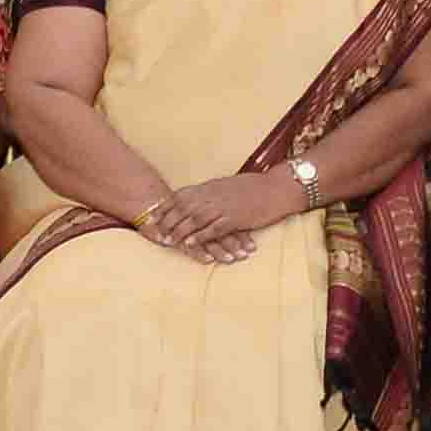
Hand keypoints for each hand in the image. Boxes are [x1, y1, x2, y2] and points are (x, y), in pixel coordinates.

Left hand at [139, 173, 291, 264]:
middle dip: (168, 221)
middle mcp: (214, 194)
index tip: (153, 217)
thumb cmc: (255, 187)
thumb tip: (198, 199)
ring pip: (195, 219)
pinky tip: (189, 243)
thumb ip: (212, 192)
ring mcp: (223, 206)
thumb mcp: (228, 186)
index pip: (181, 196)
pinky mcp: (234, 217)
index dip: (166, 207)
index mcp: (211, 186)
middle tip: (156, 233)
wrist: (277, 188)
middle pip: (184, 208)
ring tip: (168, 241)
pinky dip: (199, 236)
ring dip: (179, 230)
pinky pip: (212, 228)